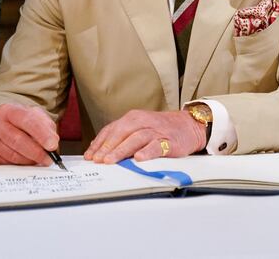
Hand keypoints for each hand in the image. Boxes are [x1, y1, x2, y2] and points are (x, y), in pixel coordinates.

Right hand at [0, 103, 58, 165]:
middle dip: (37, 152)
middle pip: (18, 141)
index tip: (52, 145)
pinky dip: (20, 166)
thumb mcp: (32, 116)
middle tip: (49, 158)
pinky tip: (25, 161)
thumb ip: (46, 126)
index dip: (41, 134)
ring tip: (38, 158)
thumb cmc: (15, 123)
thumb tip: (53, 142)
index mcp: (9, 110)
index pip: (27, 121)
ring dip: (30, 160)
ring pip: (13, 156)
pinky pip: (7, 165)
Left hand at [84, 109, 205, 163]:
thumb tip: (100, 150)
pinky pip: (157, 146)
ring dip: (121, 150)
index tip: (90, 156)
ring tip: (111, 160)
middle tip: (98, 160)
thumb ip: (121, 136)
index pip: (111, 130)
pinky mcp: (169, 141)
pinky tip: (139, 158)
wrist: (188, 125)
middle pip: (121, 133)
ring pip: (135, 139)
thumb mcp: (138, 127)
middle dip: (107, 147)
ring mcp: (156, 131)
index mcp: (132, 118)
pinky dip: (147, 152)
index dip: (99, 143)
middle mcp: (142, 122)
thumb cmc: (161, 128)